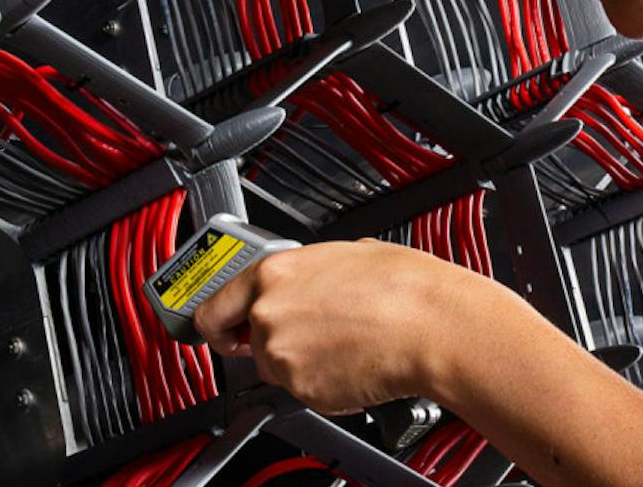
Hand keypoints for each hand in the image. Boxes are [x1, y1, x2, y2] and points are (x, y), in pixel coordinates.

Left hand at [192, 238, 487, 412]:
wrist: (431, 325)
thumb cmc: (403, 287)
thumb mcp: (349, 253)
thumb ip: (311, 271)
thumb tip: (311, 280)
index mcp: (274, 272)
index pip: (212, 309)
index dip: (219, 324)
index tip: (225, 331)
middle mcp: (268, 313)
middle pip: (248, 340)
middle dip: (272, 341)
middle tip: (312, 334)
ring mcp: (282, 355)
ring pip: (278, 366)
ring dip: (302, 361)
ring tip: (345, 341)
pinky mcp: (303, 390)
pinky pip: (304, 389)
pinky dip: (323, 382)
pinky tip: (352, 359)